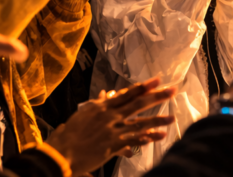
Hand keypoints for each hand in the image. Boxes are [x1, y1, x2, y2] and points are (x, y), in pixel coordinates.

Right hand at [47, 78, 176, 173]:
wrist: (60, 153)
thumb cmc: (69, 134)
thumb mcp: (83, 114)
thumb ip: (97, 103)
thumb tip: (106, 93)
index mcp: (101, 106)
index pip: (127, 93)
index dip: (143, 86)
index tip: (157, 80)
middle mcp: (109, 115)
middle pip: (137, 103)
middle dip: (156, 96)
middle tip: (172, 90)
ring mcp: (111, 130)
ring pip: (139, 123)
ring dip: (157, 120)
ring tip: (172, 117)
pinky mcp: (112, 145)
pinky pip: (133, 140)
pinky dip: (146, 138)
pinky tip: (159, 136)